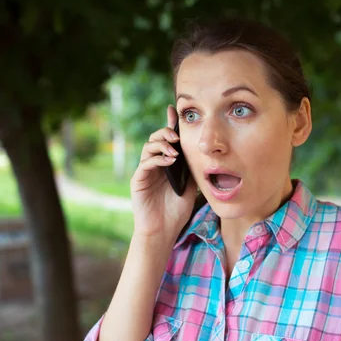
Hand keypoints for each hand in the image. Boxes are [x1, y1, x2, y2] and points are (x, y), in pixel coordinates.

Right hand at [130, 105, 197, 236]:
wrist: (164, 229)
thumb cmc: (177, 209)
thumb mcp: (191, 185)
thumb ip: (192, 168)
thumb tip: (202, 151)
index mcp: (166, 163)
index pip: (167, 139)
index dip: (170, 124)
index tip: (175, 110)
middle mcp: (154, 164)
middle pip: (155, 139)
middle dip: (165, 133)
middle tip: (176, 136)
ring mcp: (145, 171)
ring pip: (148, 148)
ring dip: (161, 145)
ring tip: (174, 150)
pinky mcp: (138, 180)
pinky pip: (145, 164)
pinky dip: (157, 159)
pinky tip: (169, 161)